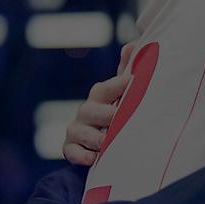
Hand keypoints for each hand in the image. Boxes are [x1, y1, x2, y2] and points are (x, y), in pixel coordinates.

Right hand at [62, 41, 134, 165]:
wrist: (103, 140)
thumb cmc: (118, 111)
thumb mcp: (124, 92)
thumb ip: (128, 70)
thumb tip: (133, 45)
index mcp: (100, 95)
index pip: (106, 88)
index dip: (118, 85)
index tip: (132, 83)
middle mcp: (86, 110)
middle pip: (91, 111)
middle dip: (107, 116)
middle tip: (121, 120)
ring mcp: (76, 129)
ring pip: (82, 132)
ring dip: (96, 138)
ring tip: (109, 143)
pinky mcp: (70, 148)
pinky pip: (72, 152)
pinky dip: (82, 156)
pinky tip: (94, 158)